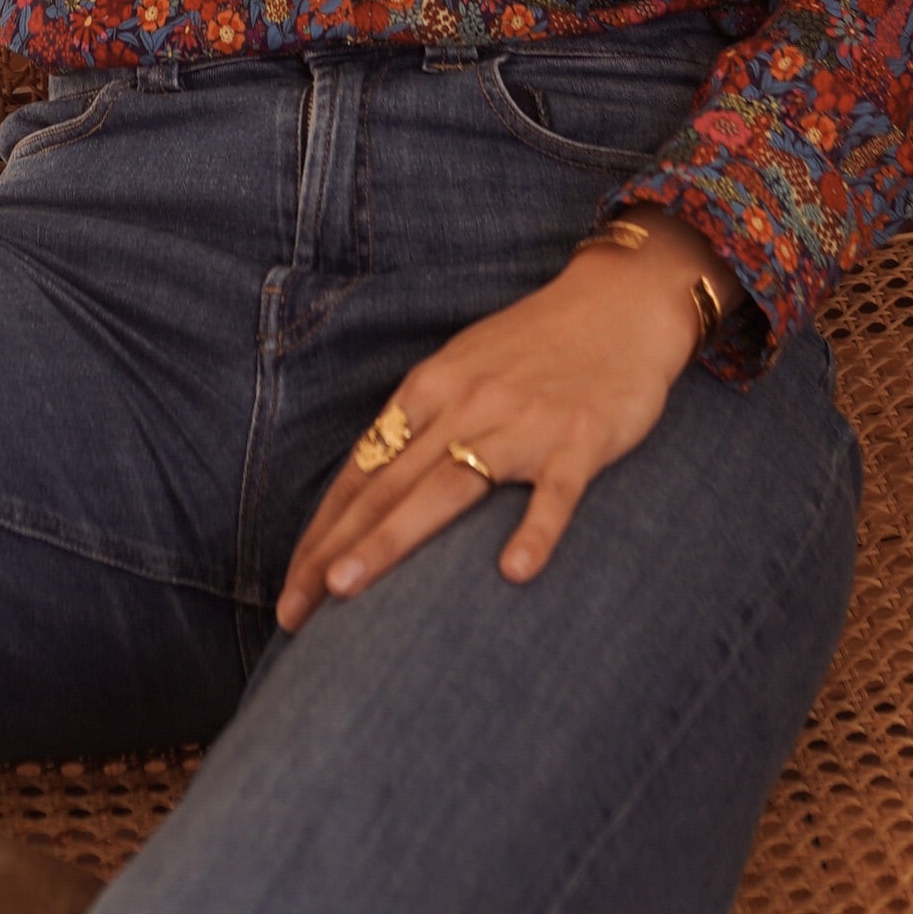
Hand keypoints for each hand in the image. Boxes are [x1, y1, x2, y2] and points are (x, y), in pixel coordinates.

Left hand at [274, 213, 738, 632]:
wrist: (622, 302)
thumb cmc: (538, 346)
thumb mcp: (465, 370)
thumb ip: (423, 423)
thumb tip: (372, 490)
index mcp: (431, 389)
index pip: (361, 471)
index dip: (320, 532)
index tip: (291, 589)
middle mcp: (465, 405)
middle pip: (386, 486)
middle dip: (333, 551)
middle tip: (294, 611)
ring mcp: (522, 423)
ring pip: (446, 487)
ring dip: (391, 539)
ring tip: (347, 588)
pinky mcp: (580, 438)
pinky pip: (554, 491)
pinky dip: (534, 529)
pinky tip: (514, 572)